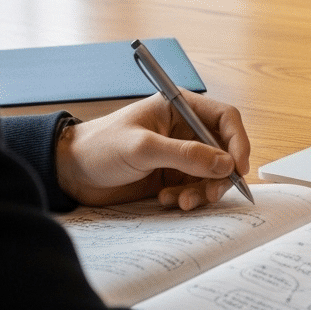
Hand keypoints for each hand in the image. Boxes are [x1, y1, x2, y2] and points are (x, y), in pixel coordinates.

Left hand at [55, 91, 250, 209]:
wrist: (72, 173)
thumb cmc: (100, 146)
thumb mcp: (143, 148)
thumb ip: (185, 154)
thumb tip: (225, 163)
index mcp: (180, 107)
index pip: (225, 118)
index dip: (238, 142)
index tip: (238, 168)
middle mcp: (185, 129)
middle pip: (223, 150)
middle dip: (219, 175)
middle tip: (208, 194)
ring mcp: (180, 154)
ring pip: (212, 174)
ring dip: (202, 190)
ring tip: (180, 202)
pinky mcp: (172, 176)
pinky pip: (195, 188)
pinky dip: (187, 198)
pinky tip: (166, 200)